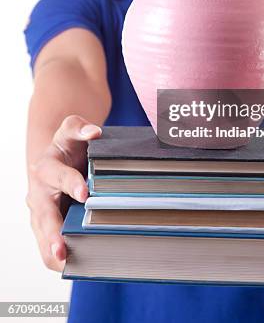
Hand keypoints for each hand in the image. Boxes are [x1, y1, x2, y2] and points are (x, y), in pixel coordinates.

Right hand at [25, 115, 101, 271]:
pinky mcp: (46, 226)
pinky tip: (72, 266)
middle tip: (62, 249)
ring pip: (42, 235)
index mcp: (46, 167)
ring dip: (51, 251)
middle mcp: (39, 192)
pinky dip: (56, 257)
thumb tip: (93, 132)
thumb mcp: (72, 128)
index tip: (84, 193)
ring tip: (66, 266)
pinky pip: (47, 244)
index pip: (58, 175)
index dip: (71, 183)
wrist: (59, 156)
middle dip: (52, 232)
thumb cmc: (69, 144)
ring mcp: (41, 213)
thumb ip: (80, 127)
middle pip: (44, 214)